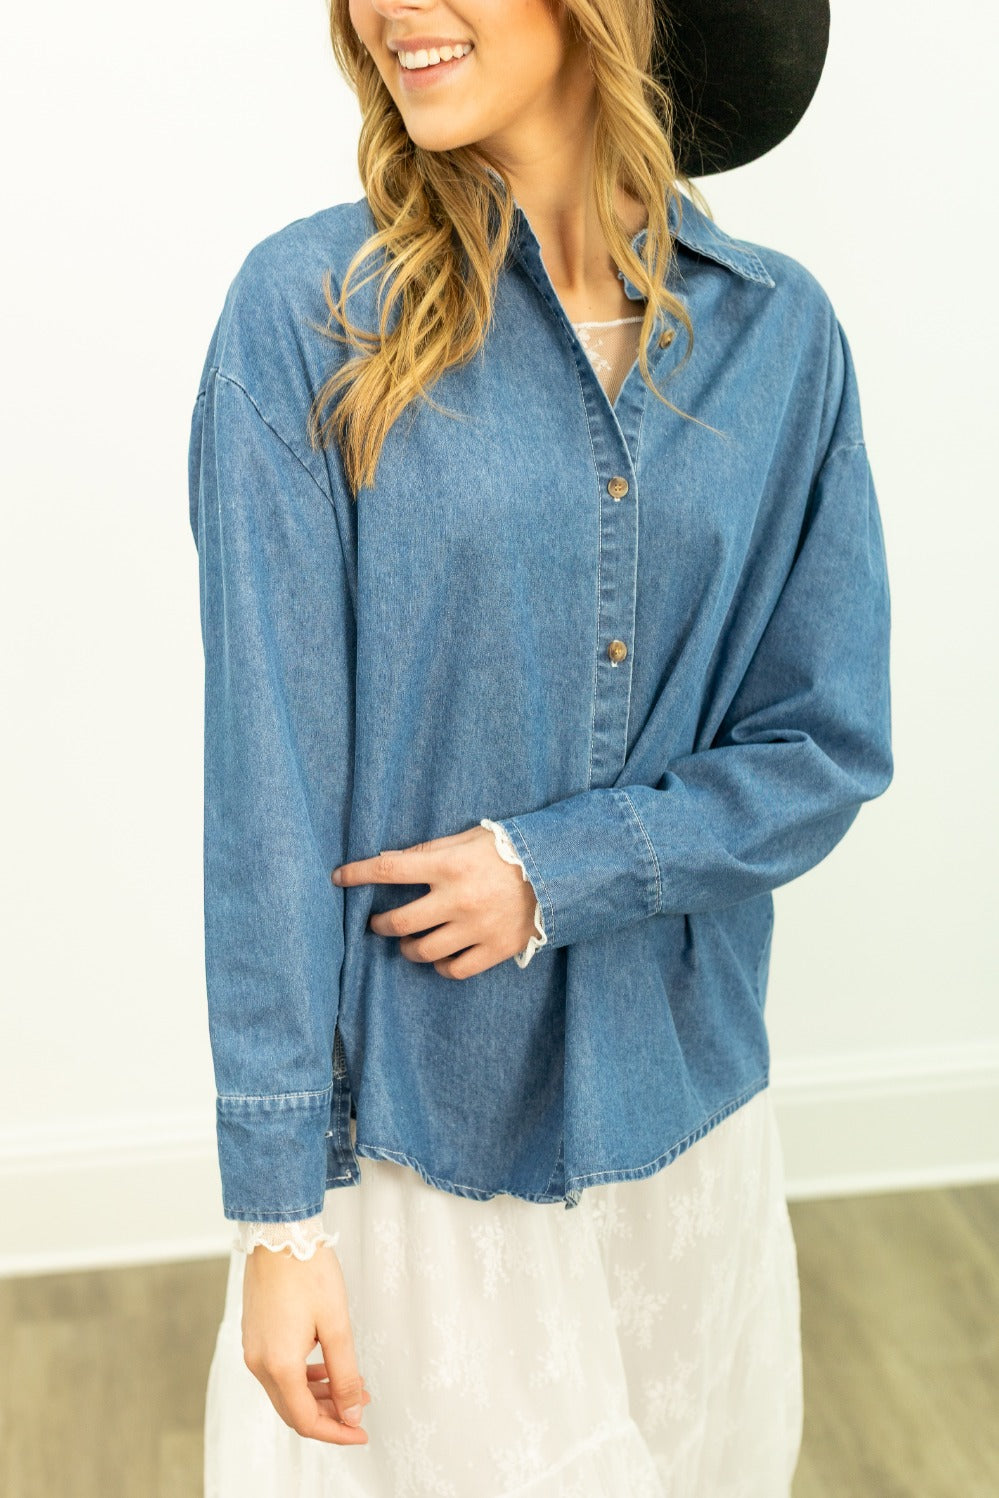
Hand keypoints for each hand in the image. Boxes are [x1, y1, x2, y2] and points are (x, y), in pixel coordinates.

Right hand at [241, 1242, 372, 1445]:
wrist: (279, 1232)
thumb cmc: (308, 1272)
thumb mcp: (336, 1325)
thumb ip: (345, 1374)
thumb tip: (352, 1412)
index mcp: (278, 1365)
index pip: (306, 1420)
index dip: (336, 1432)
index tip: (362, 1431)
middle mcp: (259, 1363)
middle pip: (293, 1410)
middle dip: (330, 1416)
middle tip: (362, 1409)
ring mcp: (253, 1349)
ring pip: (286, 1392)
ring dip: (318, 1396)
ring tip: (353, 1387)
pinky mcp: (255, 1335)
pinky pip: (278, 1372)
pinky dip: (303, 1378)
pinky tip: (326, 1368)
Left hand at [332, 824, 538, 978]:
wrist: (559, 872)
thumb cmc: (508, 851)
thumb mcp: (468, 838)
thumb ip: (430, 850)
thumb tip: (391, 861)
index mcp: (449, 865)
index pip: (389, 869)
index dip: (357, 874)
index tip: (338, 878)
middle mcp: (458, 899)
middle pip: (399, 921)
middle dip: (379, 924)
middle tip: (378, 922)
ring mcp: (475, 927)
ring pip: (422, 951)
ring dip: (407, 947)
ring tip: (409, 941)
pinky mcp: (494, 949)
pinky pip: (454, 970)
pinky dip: (440, 967)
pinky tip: (439, 958)